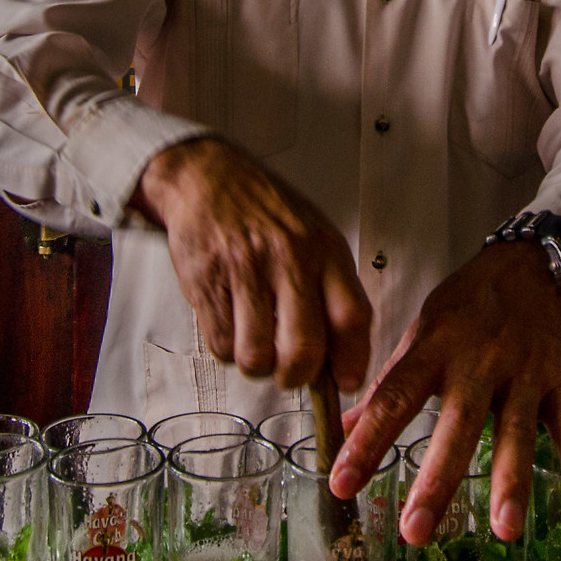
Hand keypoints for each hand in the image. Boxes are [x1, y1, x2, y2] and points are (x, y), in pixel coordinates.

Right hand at [133, 136, 372, 392]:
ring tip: (254, 341)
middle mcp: (289, 260)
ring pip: (257, 356)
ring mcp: (246, 271)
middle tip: (289, 371)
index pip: (352, 317)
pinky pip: (221, 344)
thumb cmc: (266, 212)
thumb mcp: (314, 236)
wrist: (208, 178)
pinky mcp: (207, 281)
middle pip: (303, 350)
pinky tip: (230, 321)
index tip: (346, 383)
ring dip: (256, 363)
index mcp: (325, 251)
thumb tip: (340, 357)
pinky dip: (226, 346)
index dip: (352, 361)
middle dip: (296, 376)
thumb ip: (331, 289)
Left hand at [329, 242, 560, 545]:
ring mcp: (523, 372)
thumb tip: (348, 424)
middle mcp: (478, 362)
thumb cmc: (470, 302)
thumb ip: (391, 380)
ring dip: (511, 482)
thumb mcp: (423, 329)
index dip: (366, 442)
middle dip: (437, 481)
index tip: (342, 484)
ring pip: (516, 432)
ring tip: (504, 531)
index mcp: (435, 348)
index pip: (394, 400)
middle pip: (456, 426)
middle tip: (416, 532)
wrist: (535, 263)